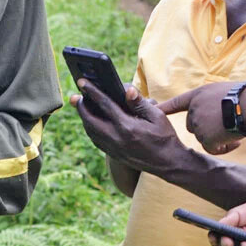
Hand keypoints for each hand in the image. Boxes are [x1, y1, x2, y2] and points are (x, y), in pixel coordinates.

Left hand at [69, 81, 191, 175]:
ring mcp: (114, 149)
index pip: (105, 105)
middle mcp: (117, 139)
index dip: (92, 92)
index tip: (82, 82)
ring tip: (82, 108)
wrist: (169, 163)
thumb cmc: (165, 137)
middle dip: (81, 107)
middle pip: (90, 120)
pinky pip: (97, 141)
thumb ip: (140, 103)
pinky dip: (91, 130)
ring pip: (91, 132)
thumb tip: (127, 89)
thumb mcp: (157, 116)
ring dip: (84, 119)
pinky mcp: (115, 155)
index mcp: (127, 127)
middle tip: (76, 96)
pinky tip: (92, 123)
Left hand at [157, 82, 242, 154]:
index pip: (176, 103)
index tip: (153, 111)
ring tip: (234, 130)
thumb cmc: (244, 95)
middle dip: (206, 128)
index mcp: (197, 96)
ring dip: (218, 138)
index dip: (164, 108)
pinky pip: (212, 148)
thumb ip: (210, 98)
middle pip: (192, 125)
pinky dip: (224, 148)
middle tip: (224, 124)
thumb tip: (212, 106)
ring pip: (204, 137)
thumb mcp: (222, 90)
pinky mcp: (206, 138)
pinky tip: (235, 141)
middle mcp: (194, 110)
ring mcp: (199, 124)